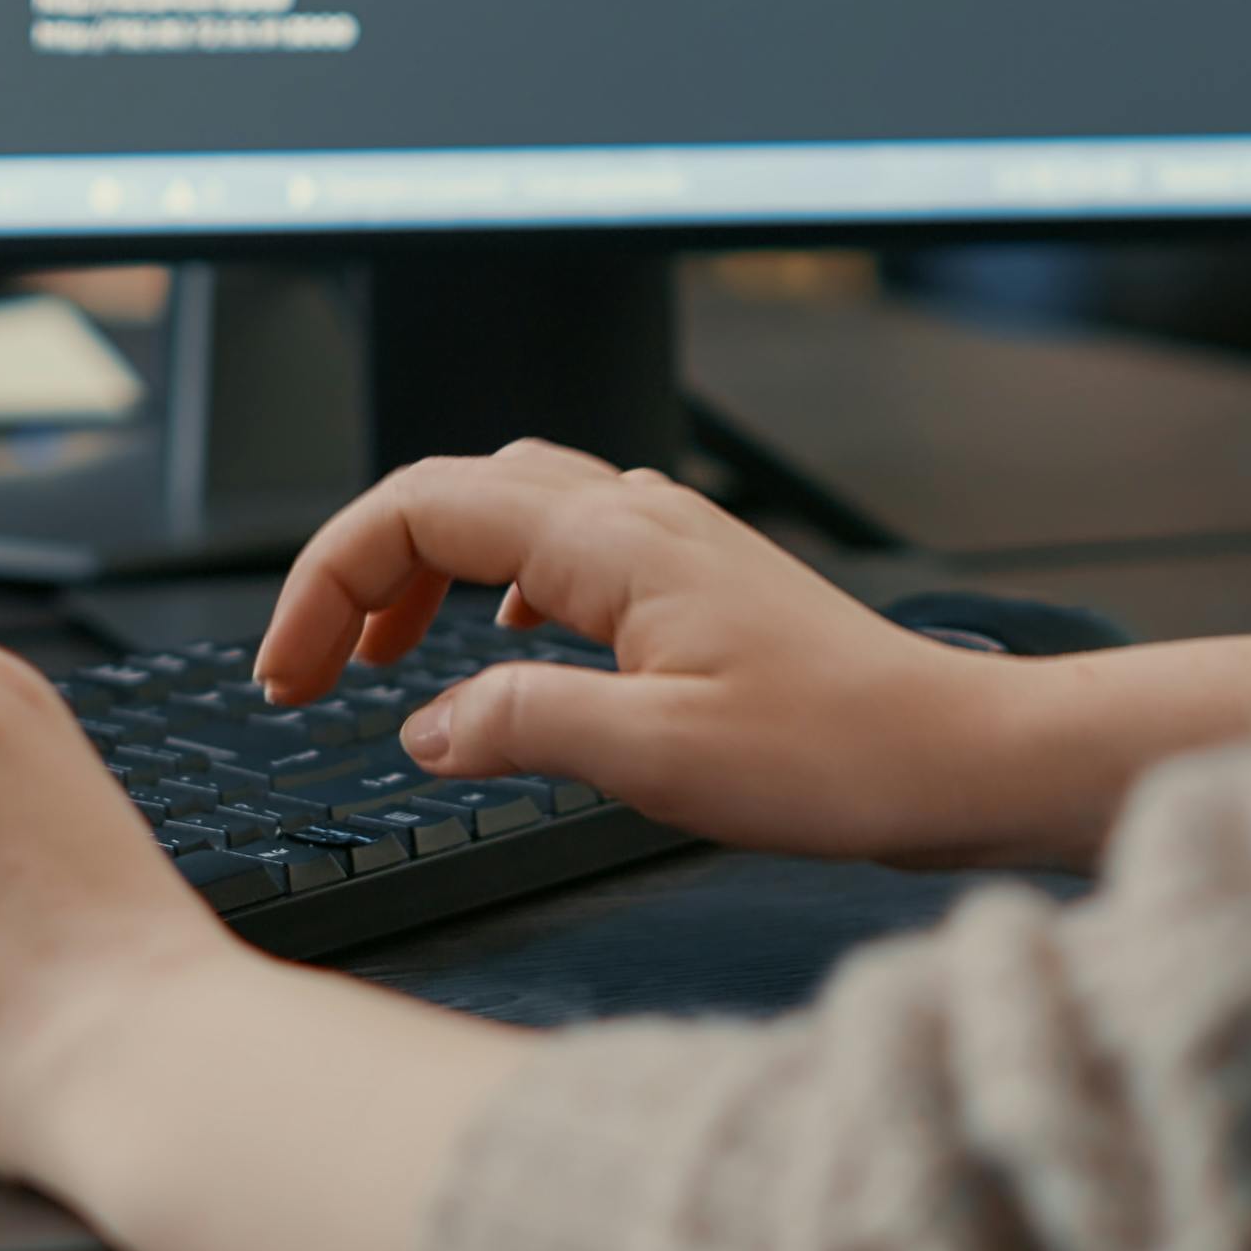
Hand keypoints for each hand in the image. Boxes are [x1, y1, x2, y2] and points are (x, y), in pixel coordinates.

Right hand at [257, 441, 1069, 866]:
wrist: (959, 755)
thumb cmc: (841, 755)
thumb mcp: (658, 760)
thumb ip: (525, 727)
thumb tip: (425, 726)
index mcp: (612, 544)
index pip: (419, 508)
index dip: (328, 581)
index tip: (290, 674)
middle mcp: (639, 519)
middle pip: (451, 490)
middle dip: (361, 569)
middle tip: (314, 668)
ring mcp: (672, 543)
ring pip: (508, 510)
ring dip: (426, 570)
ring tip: (386, 657)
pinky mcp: (697, 582)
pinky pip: (565, 546)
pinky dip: (499, 585)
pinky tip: (506, 649)